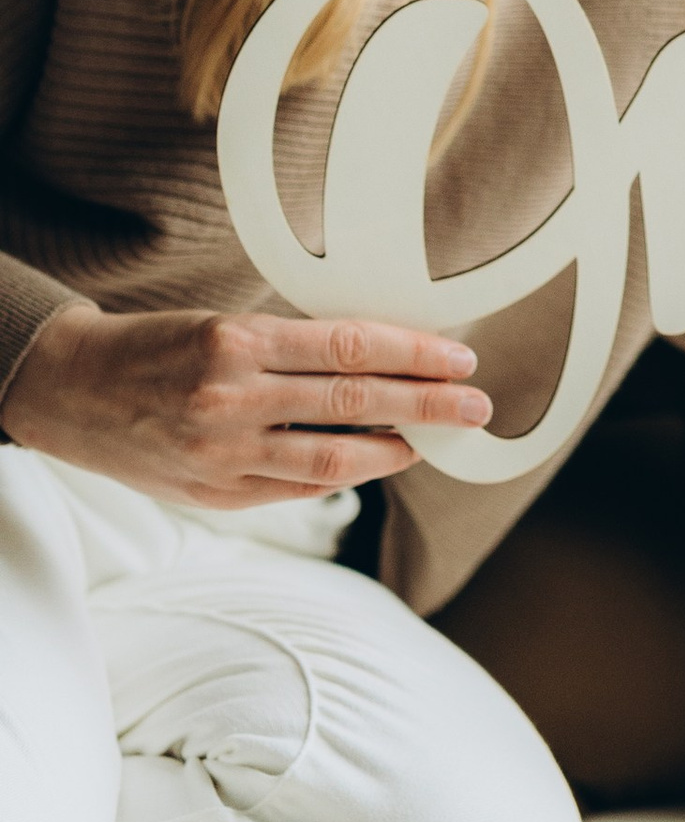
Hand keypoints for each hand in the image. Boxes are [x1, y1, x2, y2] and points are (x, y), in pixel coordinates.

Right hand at [3, 297, 489, 507]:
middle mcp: (232, 397)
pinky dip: (343, 476)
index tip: (459, 357)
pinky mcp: (216, 495)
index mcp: (238, 341)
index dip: (414, 353)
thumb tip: (379, 361)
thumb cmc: (156, 347)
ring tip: (432, 439)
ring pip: (333, 458)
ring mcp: (223, 453)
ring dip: (394, 449)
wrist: (72, 390)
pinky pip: (296, 489)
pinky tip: (373, 462)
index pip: (349, 345)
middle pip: (355, 401)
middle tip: (474, 404)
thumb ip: (292, 349)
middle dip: (427, 403)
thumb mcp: (223, 326)